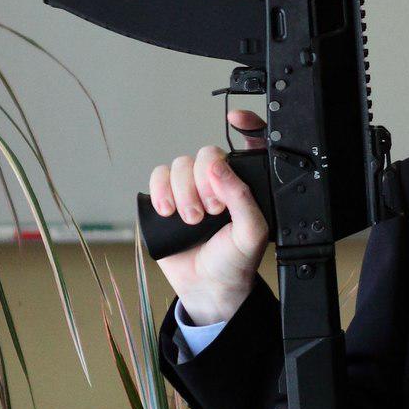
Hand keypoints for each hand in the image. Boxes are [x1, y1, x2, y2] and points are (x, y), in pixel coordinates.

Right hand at [147, 108, 269, 325]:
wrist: (207, 288)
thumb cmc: (235, 261)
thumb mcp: (250, 233)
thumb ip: (242, 198)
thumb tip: (217, 167)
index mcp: (245, 184)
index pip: (249, 144)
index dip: (246, 125)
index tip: (236, 119)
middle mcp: (218, 182)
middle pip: (205, 154)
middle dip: (205, 181)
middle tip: (212, 210)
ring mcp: (191, 189)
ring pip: (180, 165)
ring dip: (182, 191)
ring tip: (191, 220)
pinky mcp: (167, 198)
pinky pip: (158, 175)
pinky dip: (160, 189)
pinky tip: (168, 210)